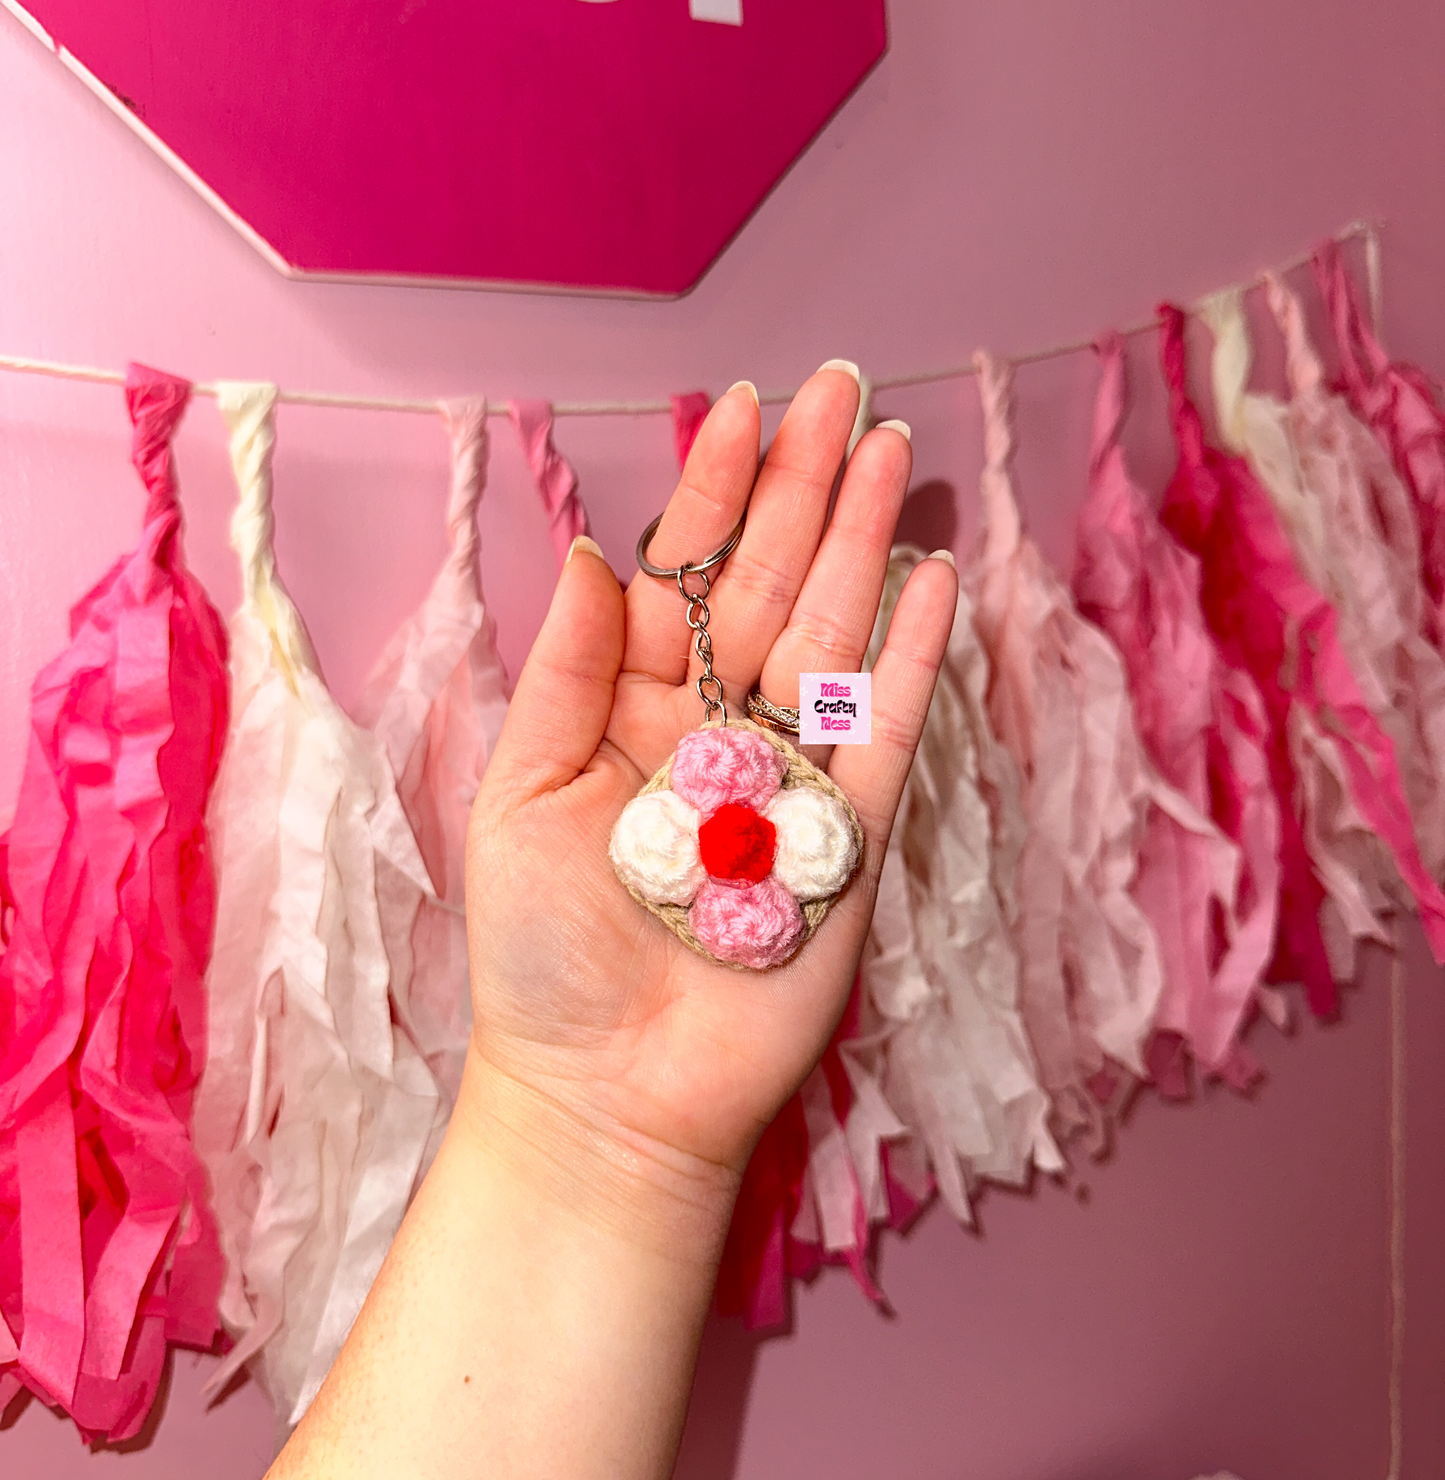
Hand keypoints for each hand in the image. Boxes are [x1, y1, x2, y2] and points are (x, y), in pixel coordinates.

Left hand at [460, 370, 956, 1252]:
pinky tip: (930, 580)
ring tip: (890, 452)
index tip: (741, 405)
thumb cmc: (546, 957)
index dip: (711, 492)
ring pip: (832, 637)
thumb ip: (570, 675)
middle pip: (769, 586)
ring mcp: (789, 778)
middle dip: (803, 487)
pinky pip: (885, 732)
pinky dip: (908, 658)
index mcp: (631, 710)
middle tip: (840, 389)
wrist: (612, 1091)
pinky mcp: (849, 839)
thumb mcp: (523, 798)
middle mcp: (716, 728)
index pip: (680, 578)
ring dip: (863, 544)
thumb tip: (594, 555)